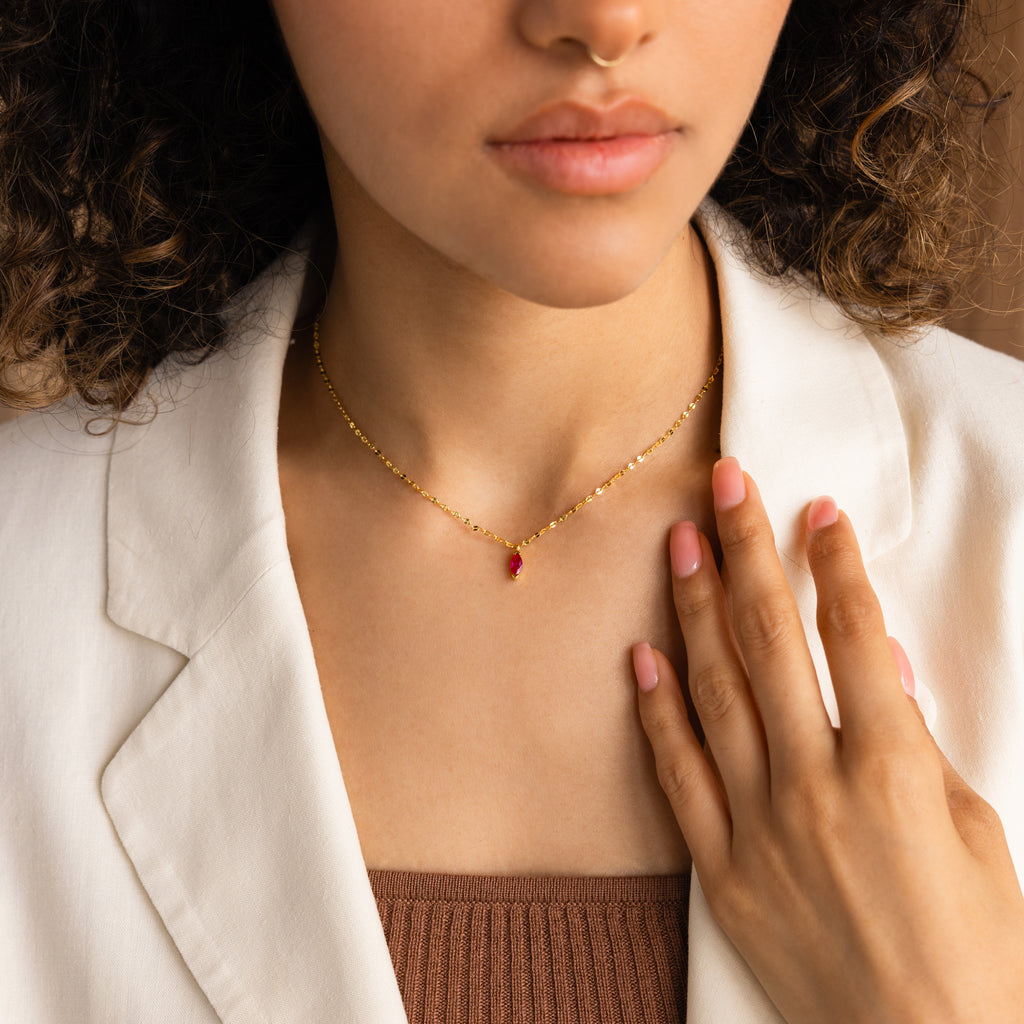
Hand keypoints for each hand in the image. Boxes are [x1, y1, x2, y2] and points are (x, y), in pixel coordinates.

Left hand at [633, 457, 1023, 1023]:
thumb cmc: (976, 947)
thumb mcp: (975, 830)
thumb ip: (919, 738)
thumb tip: (878, 659)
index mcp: (892, 768)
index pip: (851, 634)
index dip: (834, 563)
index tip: (815, 509)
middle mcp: (813, 782)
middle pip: (769, 638)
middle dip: (747, 549)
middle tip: (724, 482)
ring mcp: (756, 822)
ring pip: (713, 688)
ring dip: (695, 605)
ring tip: (679, 542)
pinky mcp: (719, 866)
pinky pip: (677, 771)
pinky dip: (656, 707)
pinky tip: (641, 653)